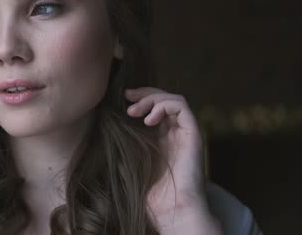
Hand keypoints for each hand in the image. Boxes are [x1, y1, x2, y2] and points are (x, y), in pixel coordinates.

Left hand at [125, 87, 221, 233]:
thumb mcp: (130, 158)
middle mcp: (175, 132)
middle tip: (127, 98)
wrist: (171, 207)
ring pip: (174, 99)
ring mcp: (185, 132)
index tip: (123, 99)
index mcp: (162, 137)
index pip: (155, 107)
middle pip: (165, 99)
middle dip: (145, 94)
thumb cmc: (149, 189)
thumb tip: (107, 122)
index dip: (141, 98)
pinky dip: (164, 106)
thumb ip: (125, 140)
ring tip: (134, 111)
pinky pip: (182, 107)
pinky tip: (148, 119)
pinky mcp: (193, 134)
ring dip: (152, 99)